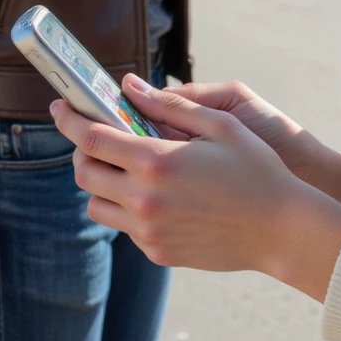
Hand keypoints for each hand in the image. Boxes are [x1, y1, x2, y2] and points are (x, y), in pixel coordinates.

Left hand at [51, 88, 340, 298]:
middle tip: (98, 135)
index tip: (60, 106)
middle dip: (82, 149)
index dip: (70, 119)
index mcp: (157, 162)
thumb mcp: (220, 125)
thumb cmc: (256, 169)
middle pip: (84, 173)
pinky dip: (126, 206)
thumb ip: (170, 105)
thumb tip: (130, 87)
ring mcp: (148, 231)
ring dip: (100, 181)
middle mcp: (144, 200)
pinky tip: (155, 193)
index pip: (92, 138)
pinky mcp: (157, 252)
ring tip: (126, 166)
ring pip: (97, 204)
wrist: (281, 230)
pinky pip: (124, 226)